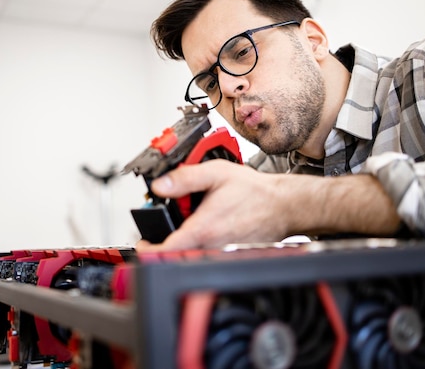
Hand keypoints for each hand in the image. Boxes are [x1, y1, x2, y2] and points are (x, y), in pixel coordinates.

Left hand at [134, 159, 400, 252]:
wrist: (283, 206)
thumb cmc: (256, 192)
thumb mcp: (217, 173)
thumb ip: (185, 178)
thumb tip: (160, 185)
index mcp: (202, 229)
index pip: (165, 250)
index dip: (147, 248)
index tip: (141, 240)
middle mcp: (209, 245)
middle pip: (174, 248)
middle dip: (164, 232)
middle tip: (165, 213)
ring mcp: (217, 250)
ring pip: (188, 247)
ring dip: (182, 231)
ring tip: (191, 210)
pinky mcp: (225, 249)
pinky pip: (203, 246)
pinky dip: (197, 233)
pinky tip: (207, 215)